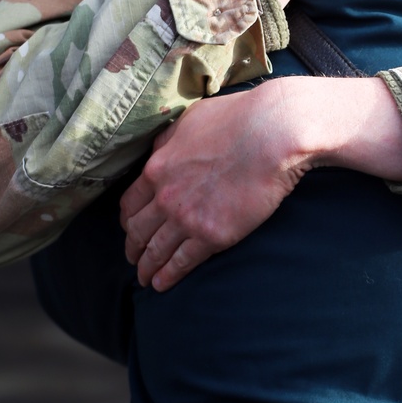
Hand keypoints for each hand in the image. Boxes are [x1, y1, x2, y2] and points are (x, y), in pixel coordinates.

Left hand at [120, 76, 401, 289]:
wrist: (273, 132)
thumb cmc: (238, 118)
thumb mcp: (191, 120)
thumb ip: (169, 141)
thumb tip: (160, 152)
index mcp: (157, 167)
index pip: (129, 204)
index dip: (127, 220)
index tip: (130, 228)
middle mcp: (166, 196)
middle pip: (137, 231)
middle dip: (132, 248)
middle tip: (133, 258)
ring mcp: (187, 218)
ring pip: (156, 250)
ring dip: (147, 267)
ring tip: (145, 278)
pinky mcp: (213, 235)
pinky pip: (182, 262)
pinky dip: (168, 276)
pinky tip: (163, 284)